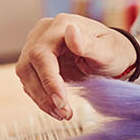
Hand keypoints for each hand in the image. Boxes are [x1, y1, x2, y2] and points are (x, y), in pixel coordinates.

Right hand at [16, 14, 136, 120]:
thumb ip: (89, 44)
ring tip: (63, 114)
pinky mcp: (35, 62)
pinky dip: (41, 98)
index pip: (42, 53)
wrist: (112, 56)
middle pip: (29, 65)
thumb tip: (70, 31)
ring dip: (42, 99)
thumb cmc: (114, 51)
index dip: (48, 80)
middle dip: (44, 94)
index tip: (61, 101)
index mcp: (61, 24)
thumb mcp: (108, 51)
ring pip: (26, 75)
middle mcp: (43, 33)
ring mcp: (36, 46)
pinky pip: (30, 82)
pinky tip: (57, 109)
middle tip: (64, 113)